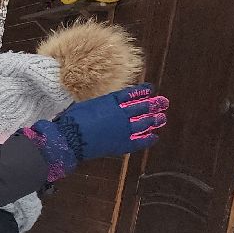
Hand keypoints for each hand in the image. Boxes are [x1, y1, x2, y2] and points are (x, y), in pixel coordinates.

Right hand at [23, 83, 167, 179]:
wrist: (69, 138)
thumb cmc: (71, 121)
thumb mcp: (85, 105)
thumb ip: (98, 105)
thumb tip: (100, 104)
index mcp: (110, 101)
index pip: (131, 94)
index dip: (142, 91)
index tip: (150, 89)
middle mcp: (121, 113)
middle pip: (141, 107)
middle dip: (154, 104)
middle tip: (164, 102)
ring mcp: (124, 128)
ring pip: (144, 122)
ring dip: (154, 120)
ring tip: (162, 118)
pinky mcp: (122, 143)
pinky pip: (139, 141)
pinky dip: (148, 139)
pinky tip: (155, 137)